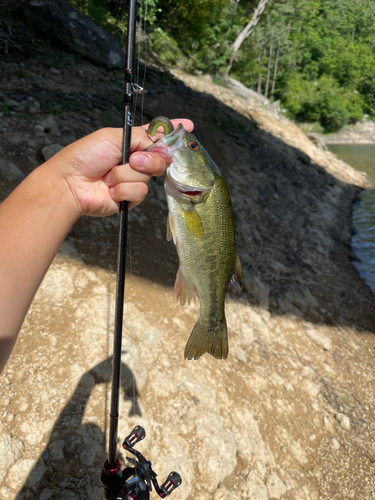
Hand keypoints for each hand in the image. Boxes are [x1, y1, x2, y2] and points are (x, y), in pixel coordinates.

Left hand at [47, 119, 193, 217]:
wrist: (71, 183)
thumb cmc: (85, 156)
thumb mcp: (114, 136)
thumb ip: (141, 136)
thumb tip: (159, 143)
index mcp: (130, 143)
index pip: (156, 137)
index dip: (172, 133)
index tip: (188, 125)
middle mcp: (134, 162)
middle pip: (159, 160)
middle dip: (148, 160)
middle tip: (133, 159)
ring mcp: (132, 180)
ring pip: (147, 177)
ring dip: (127, 174)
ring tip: (109, 175)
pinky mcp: (129, 198)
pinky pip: (139, 192)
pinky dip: (123, 189)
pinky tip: (110, 188)